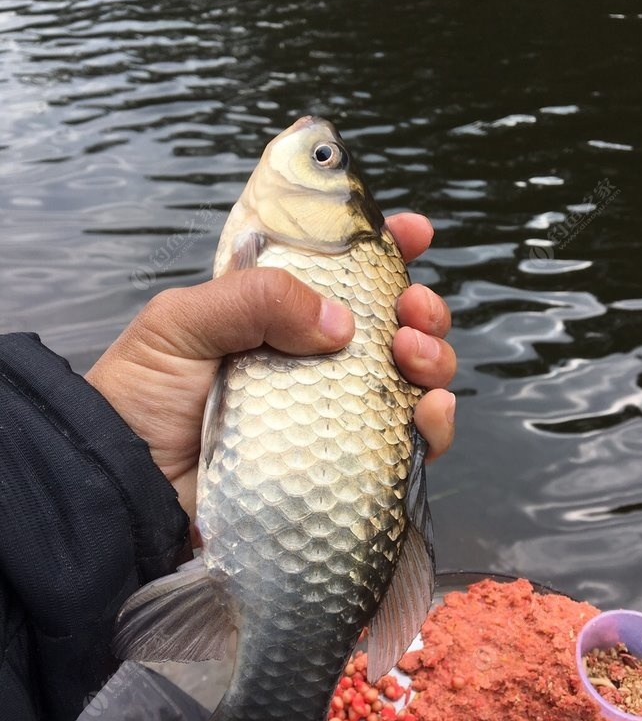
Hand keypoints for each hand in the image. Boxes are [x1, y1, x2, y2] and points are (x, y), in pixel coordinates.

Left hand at [86, 213, 455, 520]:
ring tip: (414, 356)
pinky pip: (406, 445)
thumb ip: (256, 299)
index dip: (384, 248)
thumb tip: (340, 323)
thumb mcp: (182, 323)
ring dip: (434, 359)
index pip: (340, 272)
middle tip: (413, 311)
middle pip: (392, 326)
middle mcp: (312, 361)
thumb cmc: (141, 400)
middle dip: (421, 308)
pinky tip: (429, 410)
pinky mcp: (342, 466)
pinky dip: (433, 425)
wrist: (128, 488)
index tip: (417, 232)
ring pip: (410, 381)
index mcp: (276, 315)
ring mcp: (330, 415)